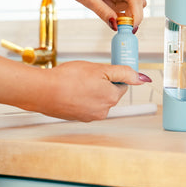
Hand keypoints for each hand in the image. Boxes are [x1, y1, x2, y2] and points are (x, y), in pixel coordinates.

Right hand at [34, 61, 150, 121]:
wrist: (42, 91)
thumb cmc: (68, 79)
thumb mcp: (101, 69)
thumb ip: (124, 73)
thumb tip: (143, 79)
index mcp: (111, 98)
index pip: (122, 84)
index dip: (111, 74)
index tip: (100, 70)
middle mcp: (103, 111)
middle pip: (109, 92)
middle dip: (101, 83)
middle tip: (86, 75)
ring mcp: (89, 116)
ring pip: (96, 98)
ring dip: (90, 90)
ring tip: (76, 82)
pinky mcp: (76, 117)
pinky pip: (84, 104)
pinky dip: (79, 97)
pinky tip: (70, 90)